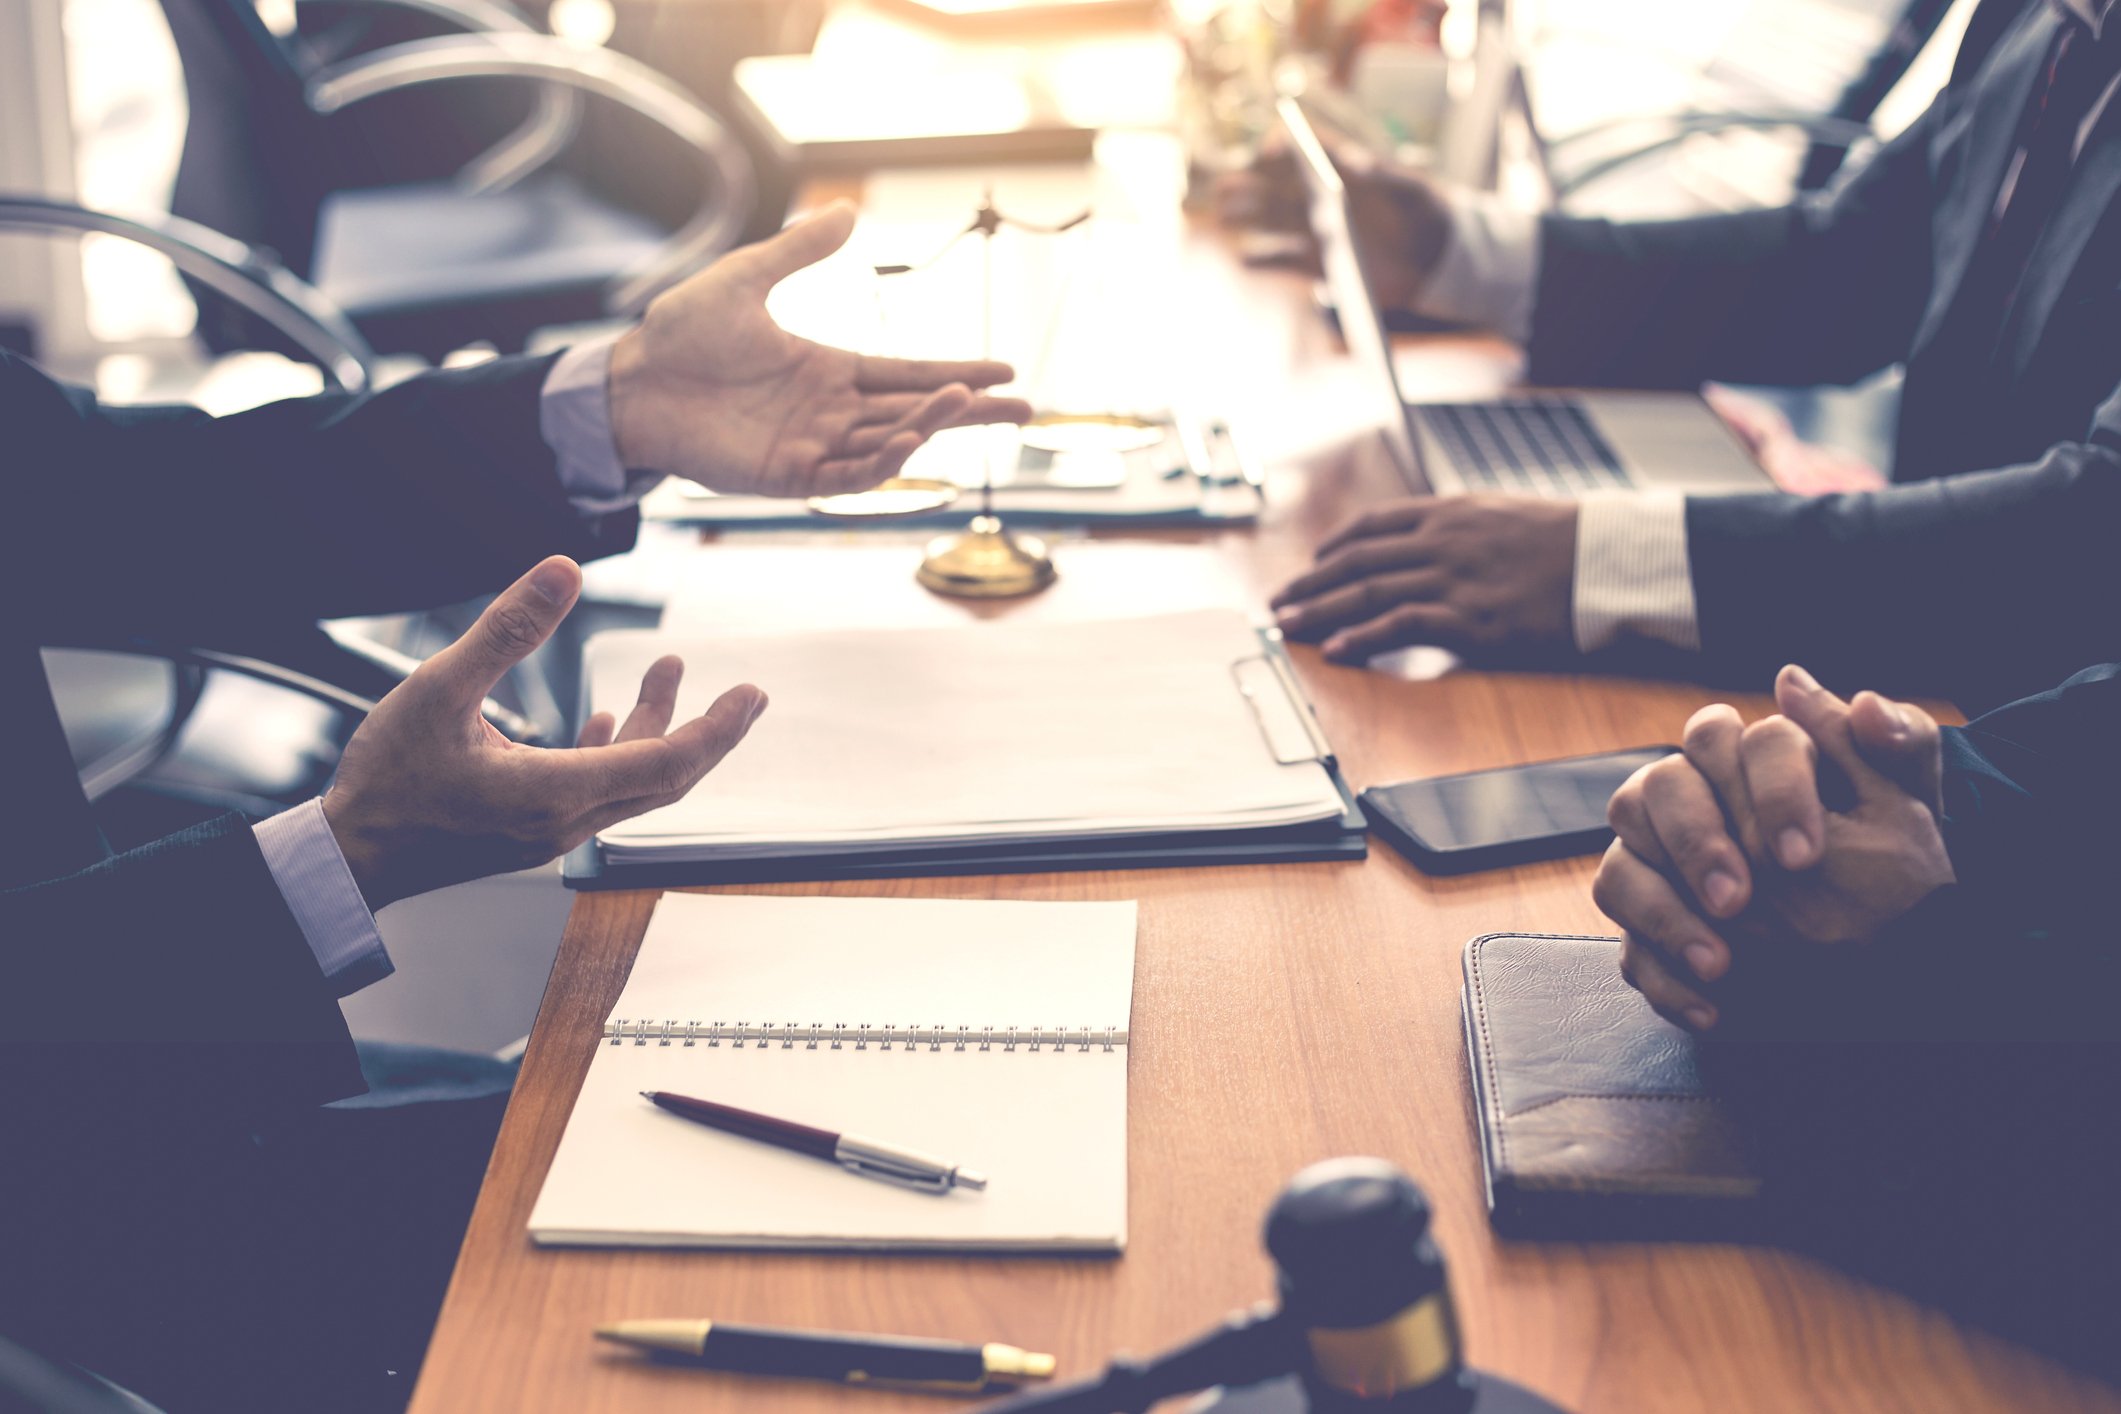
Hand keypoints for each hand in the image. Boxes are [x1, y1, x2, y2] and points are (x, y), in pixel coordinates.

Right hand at [322, 557, 763, 910]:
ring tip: (665, 672)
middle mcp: (565, 821)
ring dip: (655, 728)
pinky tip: (606, 722)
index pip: (667, 763)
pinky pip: (596, 792)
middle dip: (709, 730)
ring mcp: (550, 831)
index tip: (751, 695)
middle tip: (746, 694)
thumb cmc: (387, 784)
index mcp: (554, 792)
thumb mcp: (439, 688)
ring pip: (630, 782)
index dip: (717, 727)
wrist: (349, 858)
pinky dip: (616, 753)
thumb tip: (562, 572)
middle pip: (664, 777)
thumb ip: (507, 629)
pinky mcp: (531, 831)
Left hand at [607, 203, 1033, 497]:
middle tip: (1026, 409)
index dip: (957, 373)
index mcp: (828, 369)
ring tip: (966, 402)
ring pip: (888, 442)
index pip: (907, 375)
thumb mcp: (745, 278)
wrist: (630, 383)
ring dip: (930, 425)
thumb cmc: (680, 335)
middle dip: (970, 411)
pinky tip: (911, 438)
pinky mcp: (786, 476)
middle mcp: (829, 412)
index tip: (1004, 371)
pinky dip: (882, 461)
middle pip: (915, 412)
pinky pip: (846, 476)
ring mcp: (811, 446)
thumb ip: (798, 250)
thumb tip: (848, 211)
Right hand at [1215, 130, 1453, 310]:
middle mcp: (1320, 196)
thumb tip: (1358, 163)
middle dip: (1249, 185)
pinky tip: (1245, 258)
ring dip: (1247, 217)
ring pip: (1273, 220)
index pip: (1305, 149)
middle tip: (1224, 187)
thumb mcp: (1415, 191)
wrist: (1434, 261)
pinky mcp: (1317, 264)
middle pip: (1278, 186)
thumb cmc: (1426, 212)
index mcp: (1342, 168)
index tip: (1267, 153)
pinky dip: (1263, 260)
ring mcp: (1315, 230)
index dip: (1283, 148)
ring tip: (1223, 216)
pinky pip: (1283, 261)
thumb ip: (1389, 176)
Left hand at [1270, 496, 1576, 661]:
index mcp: (1449, 512)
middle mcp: (1441, 541)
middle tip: (1279, 603)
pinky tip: (1336, 649)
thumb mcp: (1505, 516)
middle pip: (1356, 562)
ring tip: (1288, 627)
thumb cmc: (1567, 543)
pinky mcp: (1468, 620)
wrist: (1610, 562)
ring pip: (1366, 592)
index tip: (1311, 564)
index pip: (1373, 525)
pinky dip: (1362, 638)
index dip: (1334, 547)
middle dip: (1310, 584)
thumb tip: (1430, 541)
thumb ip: (1460, 527)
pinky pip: (1400, 626)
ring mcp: (1452, 579)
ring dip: (1319, 611)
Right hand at [1594, 665, 1954, 1029]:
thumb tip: (1798, 683)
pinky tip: (1713, 1009)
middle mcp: (1687, 805)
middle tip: (1741, 899)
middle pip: (1652, 792)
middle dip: (1694, 844)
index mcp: (1743, 760)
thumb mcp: (1911, 804)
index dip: (1762, 792)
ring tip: (1722, 964)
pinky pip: (1629, 953)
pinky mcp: (1653, 937)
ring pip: (1619, 873)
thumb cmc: (1898, 867)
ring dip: (1664, 917)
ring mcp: (1659, 873)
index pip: (1723, 737)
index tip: (1805, 855)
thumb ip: (1883, 738)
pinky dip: (1665, 981)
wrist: (1892, 954)